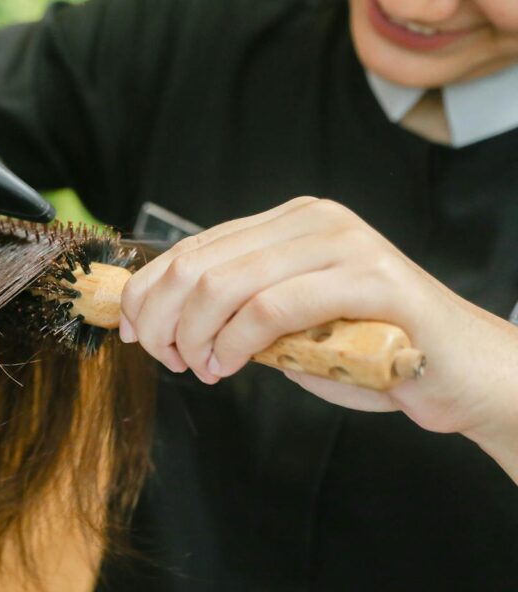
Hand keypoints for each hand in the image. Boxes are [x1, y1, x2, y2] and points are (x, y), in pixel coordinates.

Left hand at [119, 197, 517, 477]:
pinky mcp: (369, 278)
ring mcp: (343, 243)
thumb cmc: (368, 350)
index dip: (149, 289)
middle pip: (199, 264)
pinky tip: (226, 367)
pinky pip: (271, 308)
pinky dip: (234, 344)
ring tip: (197, 368)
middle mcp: (313, 220)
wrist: (460, 371)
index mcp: (289, 222)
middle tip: (162, 357)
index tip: (131, 330)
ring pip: (226, 283)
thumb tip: (159, 320)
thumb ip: (237, 312)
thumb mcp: (286, 326)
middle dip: (162, 317)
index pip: (194, 247)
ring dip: (193, 335)